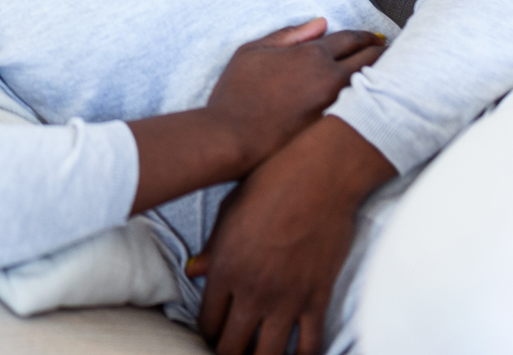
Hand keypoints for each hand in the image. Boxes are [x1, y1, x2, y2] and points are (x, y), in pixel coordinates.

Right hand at [127, 18, 383, 214]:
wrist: (232, 138)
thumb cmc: (236, 93)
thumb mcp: (253, 51)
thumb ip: (289, 35)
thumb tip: (321, 24)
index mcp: (312, 54)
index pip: (351, 39)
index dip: (366, 37)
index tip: (377, 37)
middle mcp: (331, 78)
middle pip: (370, 61)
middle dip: (382, 54)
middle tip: (391, 52)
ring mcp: (336, 106)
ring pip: (370, 86)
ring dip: (381, 78)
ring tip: (392, 75)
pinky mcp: (334, 130)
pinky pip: (361, 111)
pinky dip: (370, 103)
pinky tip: (372, 104)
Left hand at [189, 117, 396, 354]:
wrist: (319, 175)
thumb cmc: (269, 183)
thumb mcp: (229, 212)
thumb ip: (212, 249)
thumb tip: (193, 272)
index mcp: (225, 268)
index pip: (207, 323)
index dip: (207, 334)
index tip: (213, 332)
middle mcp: (252, 291)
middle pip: (231, 347)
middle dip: (228, 353)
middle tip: (232, 349)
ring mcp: (286, 298)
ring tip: (258, 353)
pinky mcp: (317, 298)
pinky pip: (309, 346)